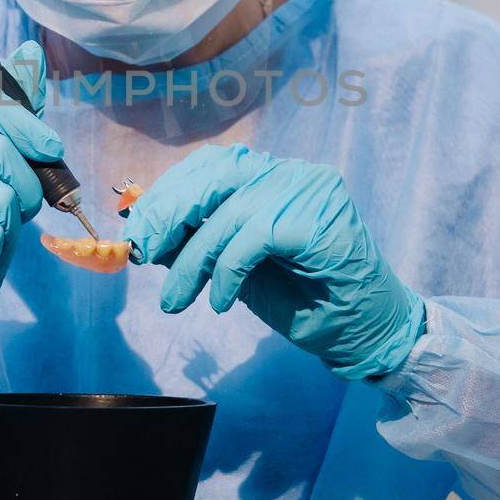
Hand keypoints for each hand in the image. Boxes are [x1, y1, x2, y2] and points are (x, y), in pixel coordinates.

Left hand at [123, 144, 423, 379]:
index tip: (135, 231)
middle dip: (168, 215)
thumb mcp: (233, 266)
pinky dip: (226, 272)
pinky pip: (252, 239)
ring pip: (228, 211)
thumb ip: (194, 241)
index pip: (208, 167)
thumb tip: (140, 230)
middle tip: (142, 253)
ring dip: (192, 258)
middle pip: (214, 177)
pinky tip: (220, 302)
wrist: (363, 332)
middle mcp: (292, 172)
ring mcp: (309, 191)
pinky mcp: (318, 220)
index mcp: (272, 174)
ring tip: (176, 299)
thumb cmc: (302, 297)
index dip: (167, 195)